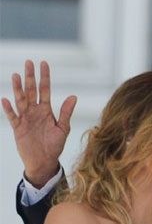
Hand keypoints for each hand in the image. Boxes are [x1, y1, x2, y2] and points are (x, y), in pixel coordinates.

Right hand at [1, 60, 76, 186]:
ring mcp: (25, 118)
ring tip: (16, 75)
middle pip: (31, 91)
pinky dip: (8, 109)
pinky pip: (12, 116)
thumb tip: (73, 96)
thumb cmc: (55, 145)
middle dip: (30, 77)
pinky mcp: (18, 127)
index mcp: (46, 110)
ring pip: (20, 100)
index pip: (45, 90)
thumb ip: (66, 113)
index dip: (44, 77)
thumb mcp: (63, 129)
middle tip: (28, 62)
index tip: (43, 63)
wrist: (45, 161)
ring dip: (18, 88)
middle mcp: (34, 111)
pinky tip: (6, 99)